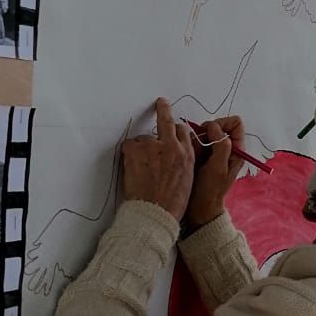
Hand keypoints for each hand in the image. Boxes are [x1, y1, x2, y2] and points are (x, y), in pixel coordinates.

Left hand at [121, 99, 194, 220]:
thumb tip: (173, 157)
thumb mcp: (187, 181)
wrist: (154, 212)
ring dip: (140, 148)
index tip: (174, 124)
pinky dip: (128, 153)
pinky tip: (131, 167)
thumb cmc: (170, 204)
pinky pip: (129, 145)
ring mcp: (153, 146)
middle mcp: (172, 146)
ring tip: (140, 168)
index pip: (183, 132)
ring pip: (143, 138)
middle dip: (164, 109)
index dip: (176, 129)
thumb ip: (181, 163)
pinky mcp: (136, 150)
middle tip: (161, 103)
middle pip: (167, 121)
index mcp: (186, 155)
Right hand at [185, 114, 245, 230]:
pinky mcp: (202, 155)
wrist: (199, 207)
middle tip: (200, 147)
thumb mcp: (218, 168)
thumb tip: (214, 127)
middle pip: (217, 126)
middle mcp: (226, 148)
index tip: (210, 133)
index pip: (234, 123)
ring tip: (195, 156)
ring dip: (196, 141)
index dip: (221, 124)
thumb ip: (221, 146)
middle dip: (205, 133)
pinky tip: (190, 158)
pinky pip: (195, 142)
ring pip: (204, 133)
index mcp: (237, 150)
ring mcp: (214, 151)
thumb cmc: (210, 191)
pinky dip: (191, 146)